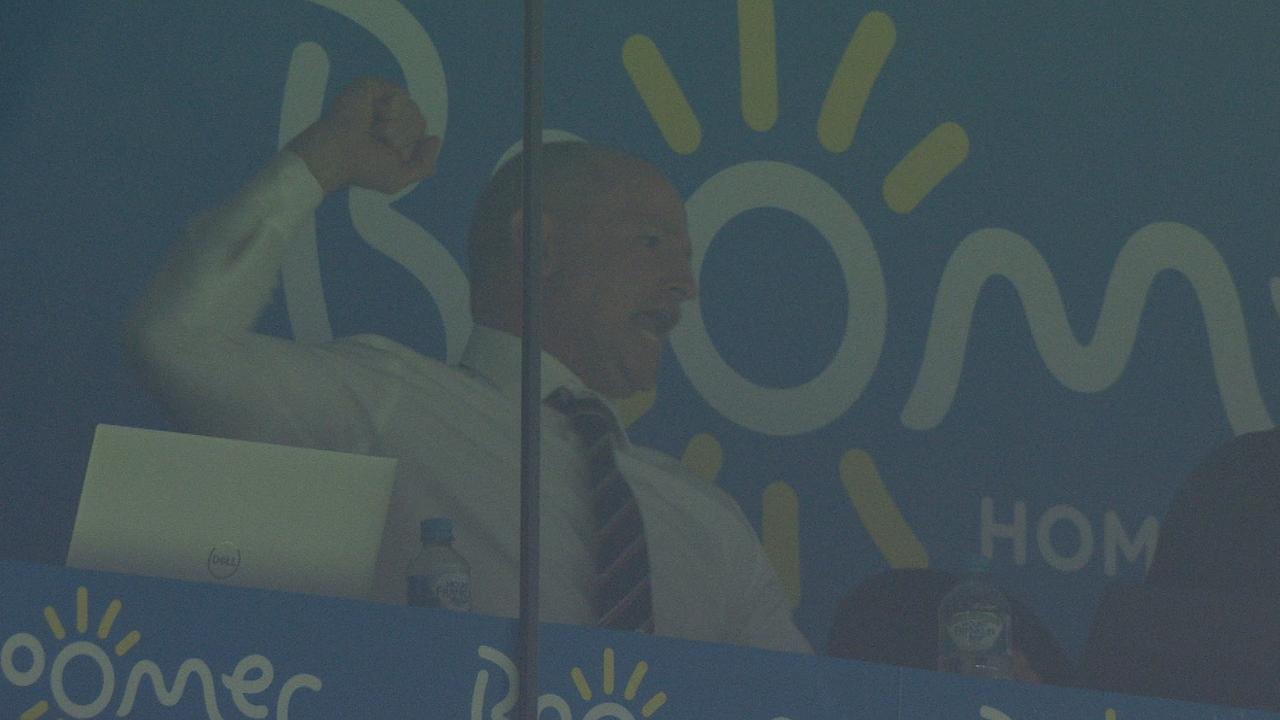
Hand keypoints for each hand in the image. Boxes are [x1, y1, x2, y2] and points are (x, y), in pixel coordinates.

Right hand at [286, 77, 440, 194]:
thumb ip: (424, 165)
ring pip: (413, 109)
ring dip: (394, 128)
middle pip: (420, 121)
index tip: (387, 154)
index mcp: (395, 133)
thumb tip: (435, 139)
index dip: (409, 147)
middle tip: (376, 142)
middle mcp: (389, 115)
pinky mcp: (372, 86)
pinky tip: (369, 115)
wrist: (338, 155)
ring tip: (370, 131)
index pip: (422, 134)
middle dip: (403, 138)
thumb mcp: (400, 177)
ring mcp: (380, 99)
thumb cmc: (363, 168)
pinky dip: (388, 111)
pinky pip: (401, 96)